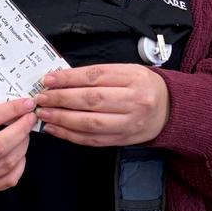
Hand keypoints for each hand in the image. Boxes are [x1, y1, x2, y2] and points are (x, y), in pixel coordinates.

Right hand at [0, 97, 36, 191]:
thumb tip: (9, 101)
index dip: (9, 110)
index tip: (25, 103)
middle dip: (21, 129)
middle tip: (31, 117)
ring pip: (6, 163)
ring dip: (23, 145)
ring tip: (25, 131)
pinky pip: (8, 180)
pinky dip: (19, 164)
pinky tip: (19, 151)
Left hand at [34, 64, 169, 146]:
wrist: (170, 109)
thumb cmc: (143, 86)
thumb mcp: (127, 71)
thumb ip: (98, 74)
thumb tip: (62, 79)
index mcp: (134, 78)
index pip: (95, 76)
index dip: (68, 78)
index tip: (48, 79)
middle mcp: (134, 101)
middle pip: (91, 100)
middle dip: (61, 99)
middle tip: (42, 98)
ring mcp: (129, 123)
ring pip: (90, 123)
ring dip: (62, 119)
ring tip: (45, 113)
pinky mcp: (123, 140)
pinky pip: (93, 140)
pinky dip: (70, 135)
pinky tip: (56, 129)